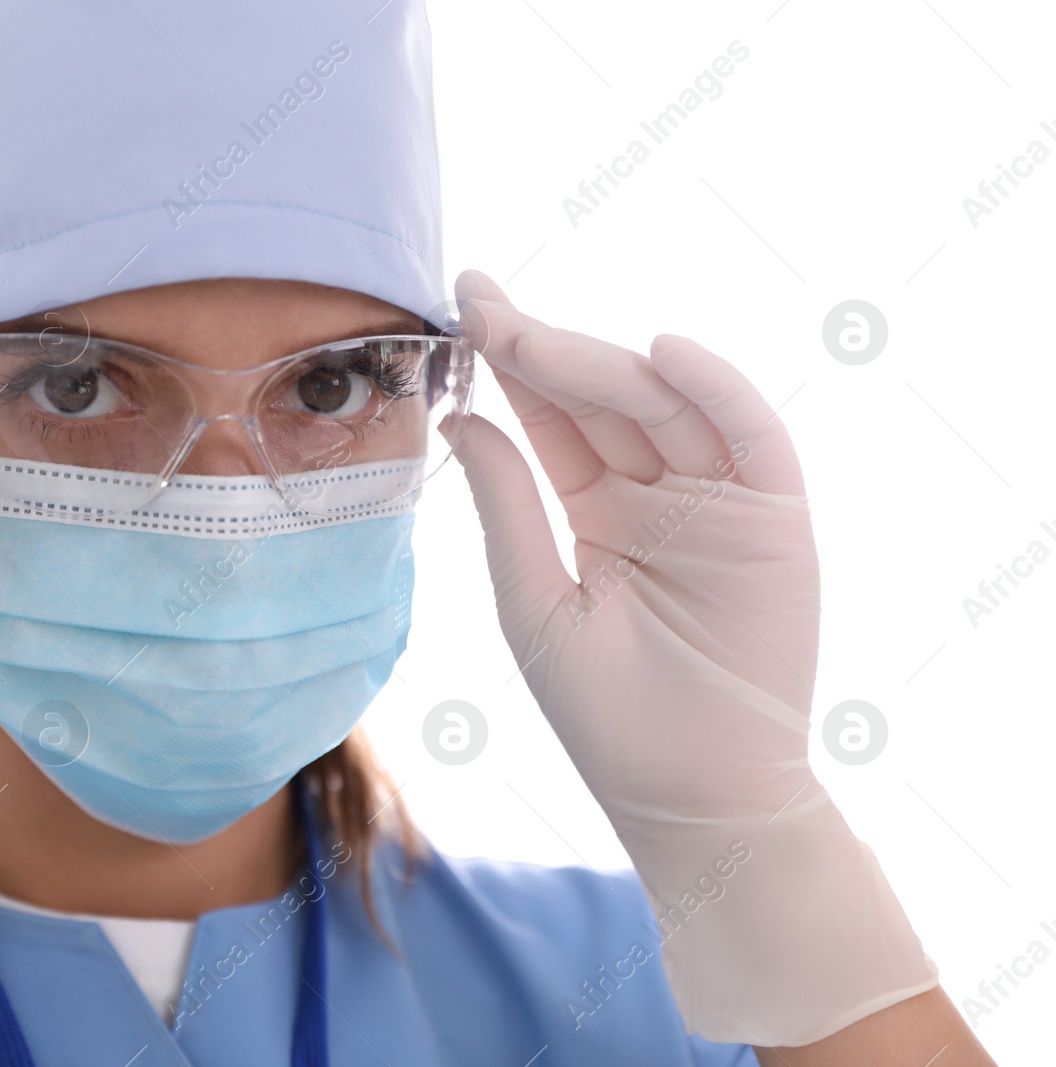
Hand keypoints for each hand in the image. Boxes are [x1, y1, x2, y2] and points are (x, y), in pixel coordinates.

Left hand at [449, 268, 935, 1045]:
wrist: (690, 796)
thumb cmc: (608, 715)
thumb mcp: (534, 601)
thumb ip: (508, 506)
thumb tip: (462, 419)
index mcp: (600, 509)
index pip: (550, 418)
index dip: (509, 362)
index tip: (462, 308)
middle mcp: (658, 491)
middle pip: (597, 397)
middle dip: (538, 346)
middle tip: (476, 299)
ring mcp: (716, 498)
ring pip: (660, 403)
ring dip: (595, 361)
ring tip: (523, 332)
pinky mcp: (775, 517)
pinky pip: (749, 436)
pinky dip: (715, 389)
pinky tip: (656, 352)